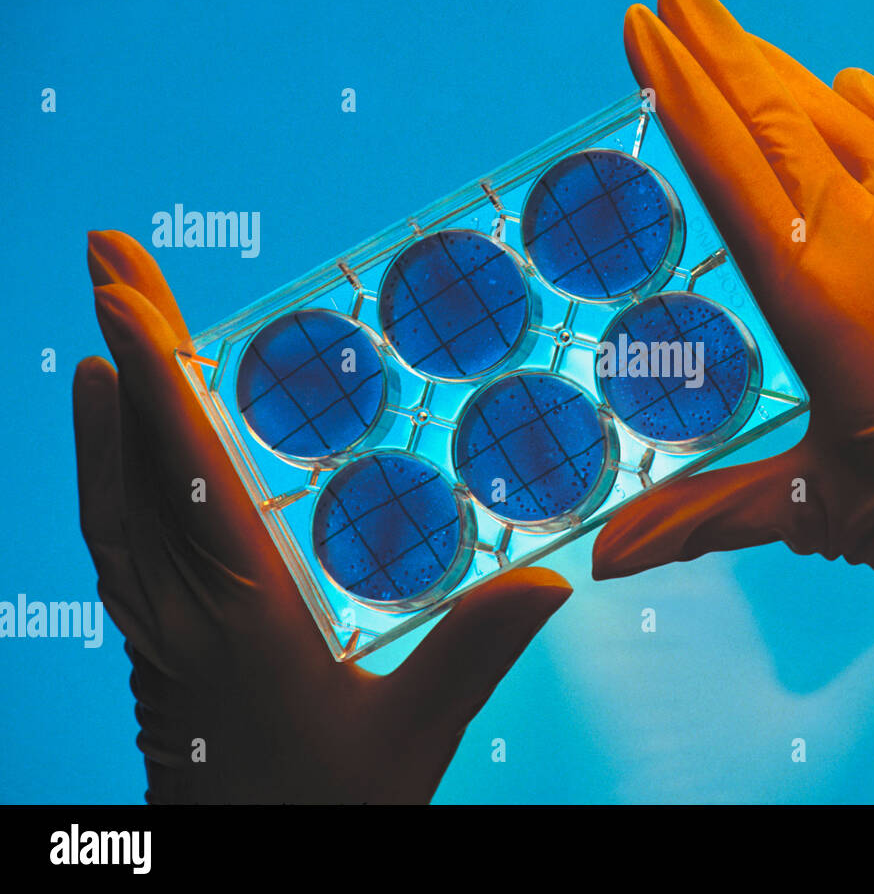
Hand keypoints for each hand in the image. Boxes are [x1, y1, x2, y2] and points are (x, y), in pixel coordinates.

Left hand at [75, 230, 570, 802]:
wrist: (239, 881)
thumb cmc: (320, 817)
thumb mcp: (411, 739)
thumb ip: (474, 650)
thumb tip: (549, 577)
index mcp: (243, 618)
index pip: (189, 476)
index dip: (157, 378)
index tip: (121, 294)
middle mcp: (180, 610)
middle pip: (133, 459)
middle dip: (122, 351)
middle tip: (106, 259)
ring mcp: (155, 625)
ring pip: (111, 494)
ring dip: (108, 401)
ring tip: (114, 324)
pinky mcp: (154, 641)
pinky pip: (119, 536)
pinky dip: (112, 465)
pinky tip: (122, 438)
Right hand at [592, 0, 873, 659]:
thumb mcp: (816, 507)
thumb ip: (701, 516)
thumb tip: (606, 563)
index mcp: (813, 293)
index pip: (724, 163)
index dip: (676, 88)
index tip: (641, 27)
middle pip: (776, 117)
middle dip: (716, 47)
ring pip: (848, 121)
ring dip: (787, 73)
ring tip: (741, 37)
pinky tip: (854, 83)